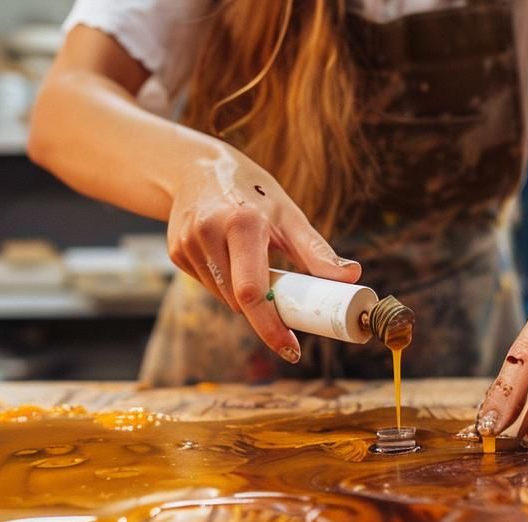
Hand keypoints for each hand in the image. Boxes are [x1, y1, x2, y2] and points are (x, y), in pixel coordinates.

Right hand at [165, 147, 360, 363]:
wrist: (197, 167)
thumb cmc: (253, 192)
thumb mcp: (288, 215)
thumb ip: (317, 251)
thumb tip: (351, 277)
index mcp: (242, 224)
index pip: (252, 292)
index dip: (271, 327)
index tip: (290, 349)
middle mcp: (209, 234)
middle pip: (238, 301)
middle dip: (264, 310)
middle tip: (283, 301)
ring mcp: (187, 244)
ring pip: (223, 297)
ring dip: (243, 296)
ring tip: (251, 261)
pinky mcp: (175, 252)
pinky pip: (208, 285)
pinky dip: (224, 283)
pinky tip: (226, 255)